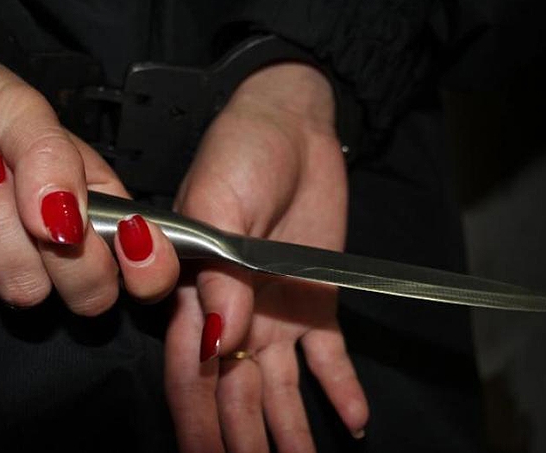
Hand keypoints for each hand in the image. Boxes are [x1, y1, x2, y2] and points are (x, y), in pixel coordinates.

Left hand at [0, 42, 178, 314]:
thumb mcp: (25, 110)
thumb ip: (55, 160)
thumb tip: (67, 225)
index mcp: (102, 209)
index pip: (149, 267)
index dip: (151, 269)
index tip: (134, 238)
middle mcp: (66, 247)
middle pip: (94, 296)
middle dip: (63, 252)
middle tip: (34, 196)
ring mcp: (15, 265)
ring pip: (26, 289)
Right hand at [164, 63, 368, 451]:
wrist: (292, 125)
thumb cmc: (241, 152)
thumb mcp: (220, 203)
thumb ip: (220, 275)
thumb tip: (220, 341)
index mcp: (197, 291)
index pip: (194, 371)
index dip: (199, 419)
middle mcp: (234, 312)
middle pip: (235, 391)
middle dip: (241, 438)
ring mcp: (276, 310)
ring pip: (280, 386)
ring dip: (290, 431)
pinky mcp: (317, 300)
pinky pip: (328, 354)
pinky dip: (339, 388)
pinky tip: (352, 422)